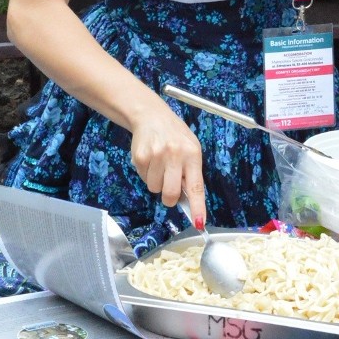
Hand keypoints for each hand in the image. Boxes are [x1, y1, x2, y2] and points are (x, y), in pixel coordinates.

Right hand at [129, 98, 205, 227]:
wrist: (151, 116)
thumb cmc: (175, 135)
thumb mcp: (190, 148)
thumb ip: (191, 171)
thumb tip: (188, 199)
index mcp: (192, 154)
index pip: (196, 186)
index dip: (197, 207)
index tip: (199, 223)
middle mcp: (175, 155)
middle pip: (170, 194)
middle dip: (169, 198)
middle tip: (169, 186)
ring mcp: (156, 156)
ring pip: (155, 189)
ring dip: (157, 182)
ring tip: (160, 164)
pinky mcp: (140, 157)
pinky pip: (144, 179)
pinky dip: (147, 174)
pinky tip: (151, 159)